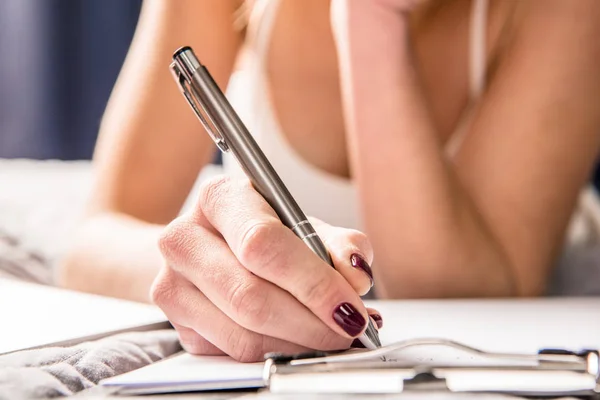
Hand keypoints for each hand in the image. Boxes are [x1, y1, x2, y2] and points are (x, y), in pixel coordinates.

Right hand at [151, 176, 380, 361]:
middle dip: (311, 322)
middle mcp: (185, 239)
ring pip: (243, 333)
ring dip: (298, 344)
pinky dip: (277, 353)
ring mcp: (171, 284)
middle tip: (348, 330)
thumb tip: (356, 276)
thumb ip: (338, 244)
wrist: (210, 247)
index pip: (262, 243)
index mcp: (219, 199)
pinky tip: (299, 341)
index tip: (349, 306)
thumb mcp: (303, 225)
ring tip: (331, 337)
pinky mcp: (176, 323)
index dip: (311, 281)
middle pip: (250, 295)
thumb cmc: (260, 232)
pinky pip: (233, 352)